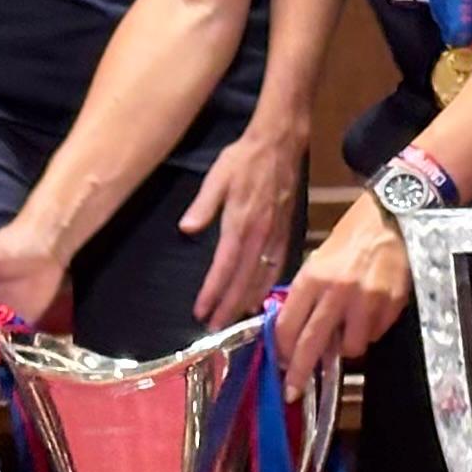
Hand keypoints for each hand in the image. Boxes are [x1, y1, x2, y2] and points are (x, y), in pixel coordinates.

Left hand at [183, 121, 306, 326]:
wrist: (280, 144)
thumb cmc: (245, 158)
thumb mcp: (218, 176)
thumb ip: (203, 205)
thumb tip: (186, 228)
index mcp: (241, 222)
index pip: (224, 266)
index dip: (213, 292)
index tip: (202, 312)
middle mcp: (260, 234)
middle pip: (243, 280)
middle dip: (228, 306)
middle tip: (215, 328)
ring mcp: (275, 235)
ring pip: (262, 277)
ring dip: (247, 301)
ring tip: (234, 321)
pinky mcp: (285, 232)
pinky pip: (276, 266)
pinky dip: (267, 285)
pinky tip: (259, 297)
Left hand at [274, 192, 413, 390]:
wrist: (392, 217)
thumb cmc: (352, 238)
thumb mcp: (319, 261)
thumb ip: (307, 295)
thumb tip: (295, 331)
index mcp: (313, 278)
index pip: (289, 325)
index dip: (283, 349)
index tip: (281, 362)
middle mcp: (337, 292)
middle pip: (312, 344)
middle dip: (300, 372)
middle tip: (292, 392)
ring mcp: (367, 301)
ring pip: (350, 347)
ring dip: (347, 345)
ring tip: (350, 327)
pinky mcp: (392, 305)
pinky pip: (376, 334)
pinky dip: (371, 330)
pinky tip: (370, 312)